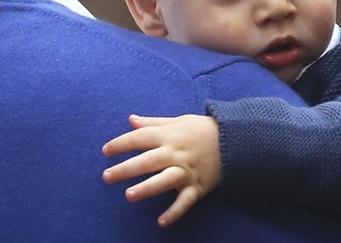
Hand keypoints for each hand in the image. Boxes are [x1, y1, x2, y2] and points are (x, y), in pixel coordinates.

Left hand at [102, 114, 220, 227]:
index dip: (122, 143)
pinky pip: (185, 201)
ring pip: (165, 180)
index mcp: (169, 136)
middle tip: (106, 177)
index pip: (141, 138)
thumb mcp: (177, 121)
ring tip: (129, 195)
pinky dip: (174, 212)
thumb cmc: (201, 130)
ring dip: (147, 188)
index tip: (106, 151)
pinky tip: (161, 222)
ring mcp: (187, 170)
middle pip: (148, 160)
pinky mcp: (197, 186)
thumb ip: (153, 122)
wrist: (234, 140)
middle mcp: (176, 153)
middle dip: (126, 168)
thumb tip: (131, 119)